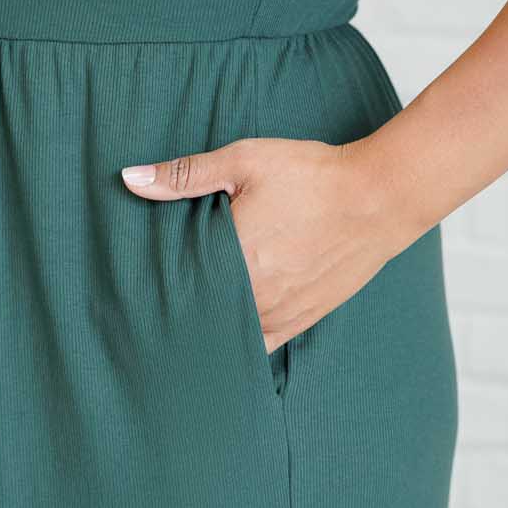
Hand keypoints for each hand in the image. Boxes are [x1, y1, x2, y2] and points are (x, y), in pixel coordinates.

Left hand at [121, 136, 414, 350]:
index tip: (127, 286)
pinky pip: (258, 345)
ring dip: (203, 327)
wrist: (379, 198)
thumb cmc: (312, 175)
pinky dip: (236, 343)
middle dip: (172, 309)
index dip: (148, 286)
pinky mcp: (301, 321)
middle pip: (195, 314)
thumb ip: (184, 175)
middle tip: (141, 309)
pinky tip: (218, 339)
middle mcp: (253, 295)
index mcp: (232, 257)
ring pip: (224, 336)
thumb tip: (130, 179)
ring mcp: (278, 313)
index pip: (171, 285)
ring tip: (176, 323)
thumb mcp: (244, 161)